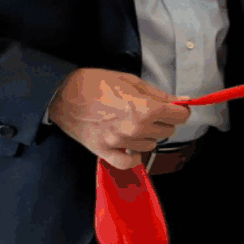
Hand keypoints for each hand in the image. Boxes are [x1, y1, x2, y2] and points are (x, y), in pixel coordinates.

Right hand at [49, 67, 191, 171]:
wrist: (61, 94)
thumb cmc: (95, 83)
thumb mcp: (130, 81)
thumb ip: (159, 94)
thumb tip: (182, 101)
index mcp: (144, 108)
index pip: (179, 116)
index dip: (180, 110)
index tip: (175, 108)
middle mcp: (135, 129)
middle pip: (167, 131)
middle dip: (163, 121)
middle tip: (149, 111)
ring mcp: (120, 143)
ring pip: (151, 145)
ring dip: (148, 136)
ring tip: (134, 123)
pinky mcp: (105, 152)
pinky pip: (129, 162)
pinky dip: (133, 156)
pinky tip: (130, 145)